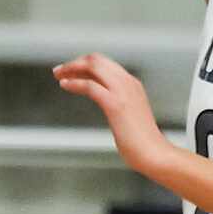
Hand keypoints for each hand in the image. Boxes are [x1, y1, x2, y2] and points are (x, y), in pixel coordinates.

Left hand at [55, 53, 169, 176]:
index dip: (84, 64)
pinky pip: (90, 86)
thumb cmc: (142, 141)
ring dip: (71, 69)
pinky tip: (65, 86)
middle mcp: (128, 83)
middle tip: (59, 71)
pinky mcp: (115, 104)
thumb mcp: (130, 114)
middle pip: (97, 59)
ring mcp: (123, 92)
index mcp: (132, 84)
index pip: (105, 64)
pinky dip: (75, 83)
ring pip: (93, 66)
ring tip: (59, 76)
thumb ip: (118, 104)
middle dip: (75, 62)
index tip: (70, 71)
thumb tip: (105, 103)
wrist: (154, 154)